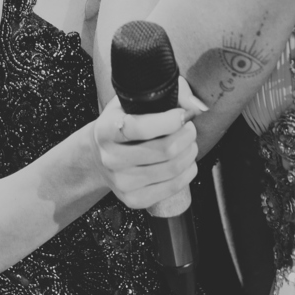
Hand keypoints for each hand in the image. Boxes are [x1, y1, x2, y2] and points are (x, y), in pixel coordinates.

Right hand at [91, 76, 203, 211]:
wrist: (100, 154)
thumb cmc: (121, 122)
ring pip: (172, 169)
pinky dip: (188, 172)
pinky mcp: (133, 200)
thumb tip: (194, 105)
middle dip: (187, 136)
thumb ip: (162, 94)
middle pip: (164, 151)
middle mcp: (110, 158)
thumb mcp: (131, 101)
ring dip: (190, 152)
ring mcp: (120, 182)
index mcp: (106, 129)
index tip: (182, 114)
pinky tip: (185, 160)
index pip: (140, 128)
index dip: (169, 120)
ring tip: (189, 143)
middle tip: (190, 128)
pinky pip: (173, 187)